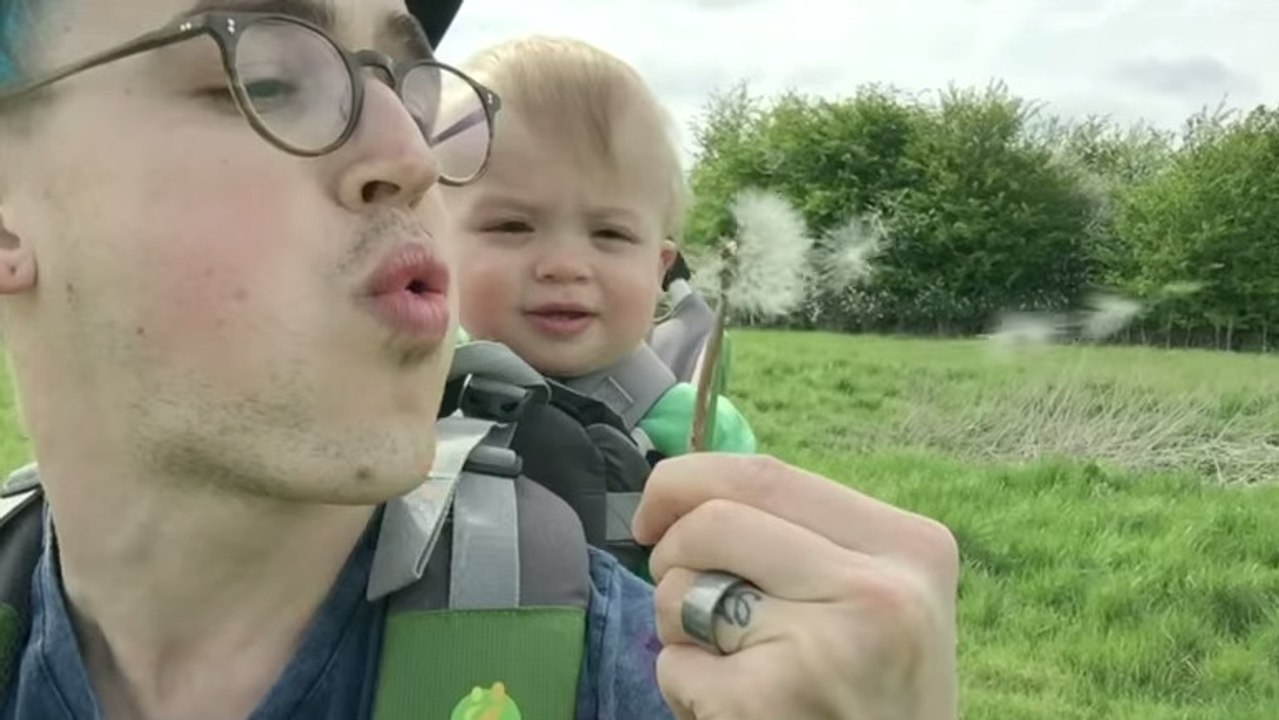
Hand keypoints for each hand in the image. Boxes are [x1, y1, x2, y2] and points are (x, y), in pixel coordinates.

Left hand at [632, 454, 958, 719]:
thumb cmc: (875, 693)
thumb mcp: (880, 599)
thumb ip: (808, 539)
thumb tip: (684, 491)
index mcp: (910, 546)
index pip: (765, 474)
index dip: (686, 483)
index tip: (655, 513)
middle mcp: (877, 592)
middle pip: (713, 521)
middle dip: (672, 554)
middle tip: (685, 598)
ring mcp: (822, 647)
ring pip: (682, 590)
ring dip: (679, 628)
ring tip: (733, 666)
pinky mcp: (766, 702)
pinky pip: (675, 665)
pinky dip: (684, 689)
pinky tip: (735, 712)